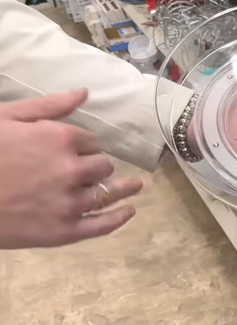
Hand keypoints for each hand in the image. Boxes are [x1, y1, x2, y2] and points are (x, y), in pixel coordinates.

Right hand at [0, 89, 142, 248]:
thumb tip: (85, 93)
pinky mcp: (64, 231)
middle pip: (102, 166)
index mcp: (59, 138)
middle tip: (91, 170)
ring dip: (124, 188)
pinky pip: (102, 225)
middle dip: (96, 166)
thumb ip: (49, 106)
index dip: (85, 146)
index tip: (78, 150)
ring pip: (109, 192)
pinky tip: (130, 212)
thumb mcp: (6, 118)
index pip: (91, 142)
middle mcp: (72, 170)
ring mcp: (70, 203)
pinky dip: (119, 218)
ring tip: (136, 186)